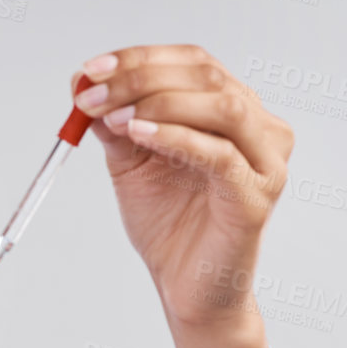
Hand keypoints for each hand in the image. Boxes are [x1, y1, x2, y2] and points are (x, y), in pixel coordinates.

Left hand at [69, 45, 294, 330]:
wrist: (185, 288)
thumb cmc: (169, 225)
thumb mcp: (131, 162)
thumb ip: (114, 121)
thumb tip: (81, 82)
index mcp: (233, 111)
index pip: (193, 63)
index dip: (141, 59)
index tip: (90, 69)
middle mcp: (259, 127)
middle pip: (206, 77)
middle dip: (141, 79)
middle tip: (90, 95)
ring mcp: (265, 160)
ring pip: (221, 106)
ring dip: (159, 102)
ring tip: (111, 116)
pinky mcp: (257, 195)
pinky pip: (220, 154)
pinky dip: (176, 136)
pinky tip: (138, 133)